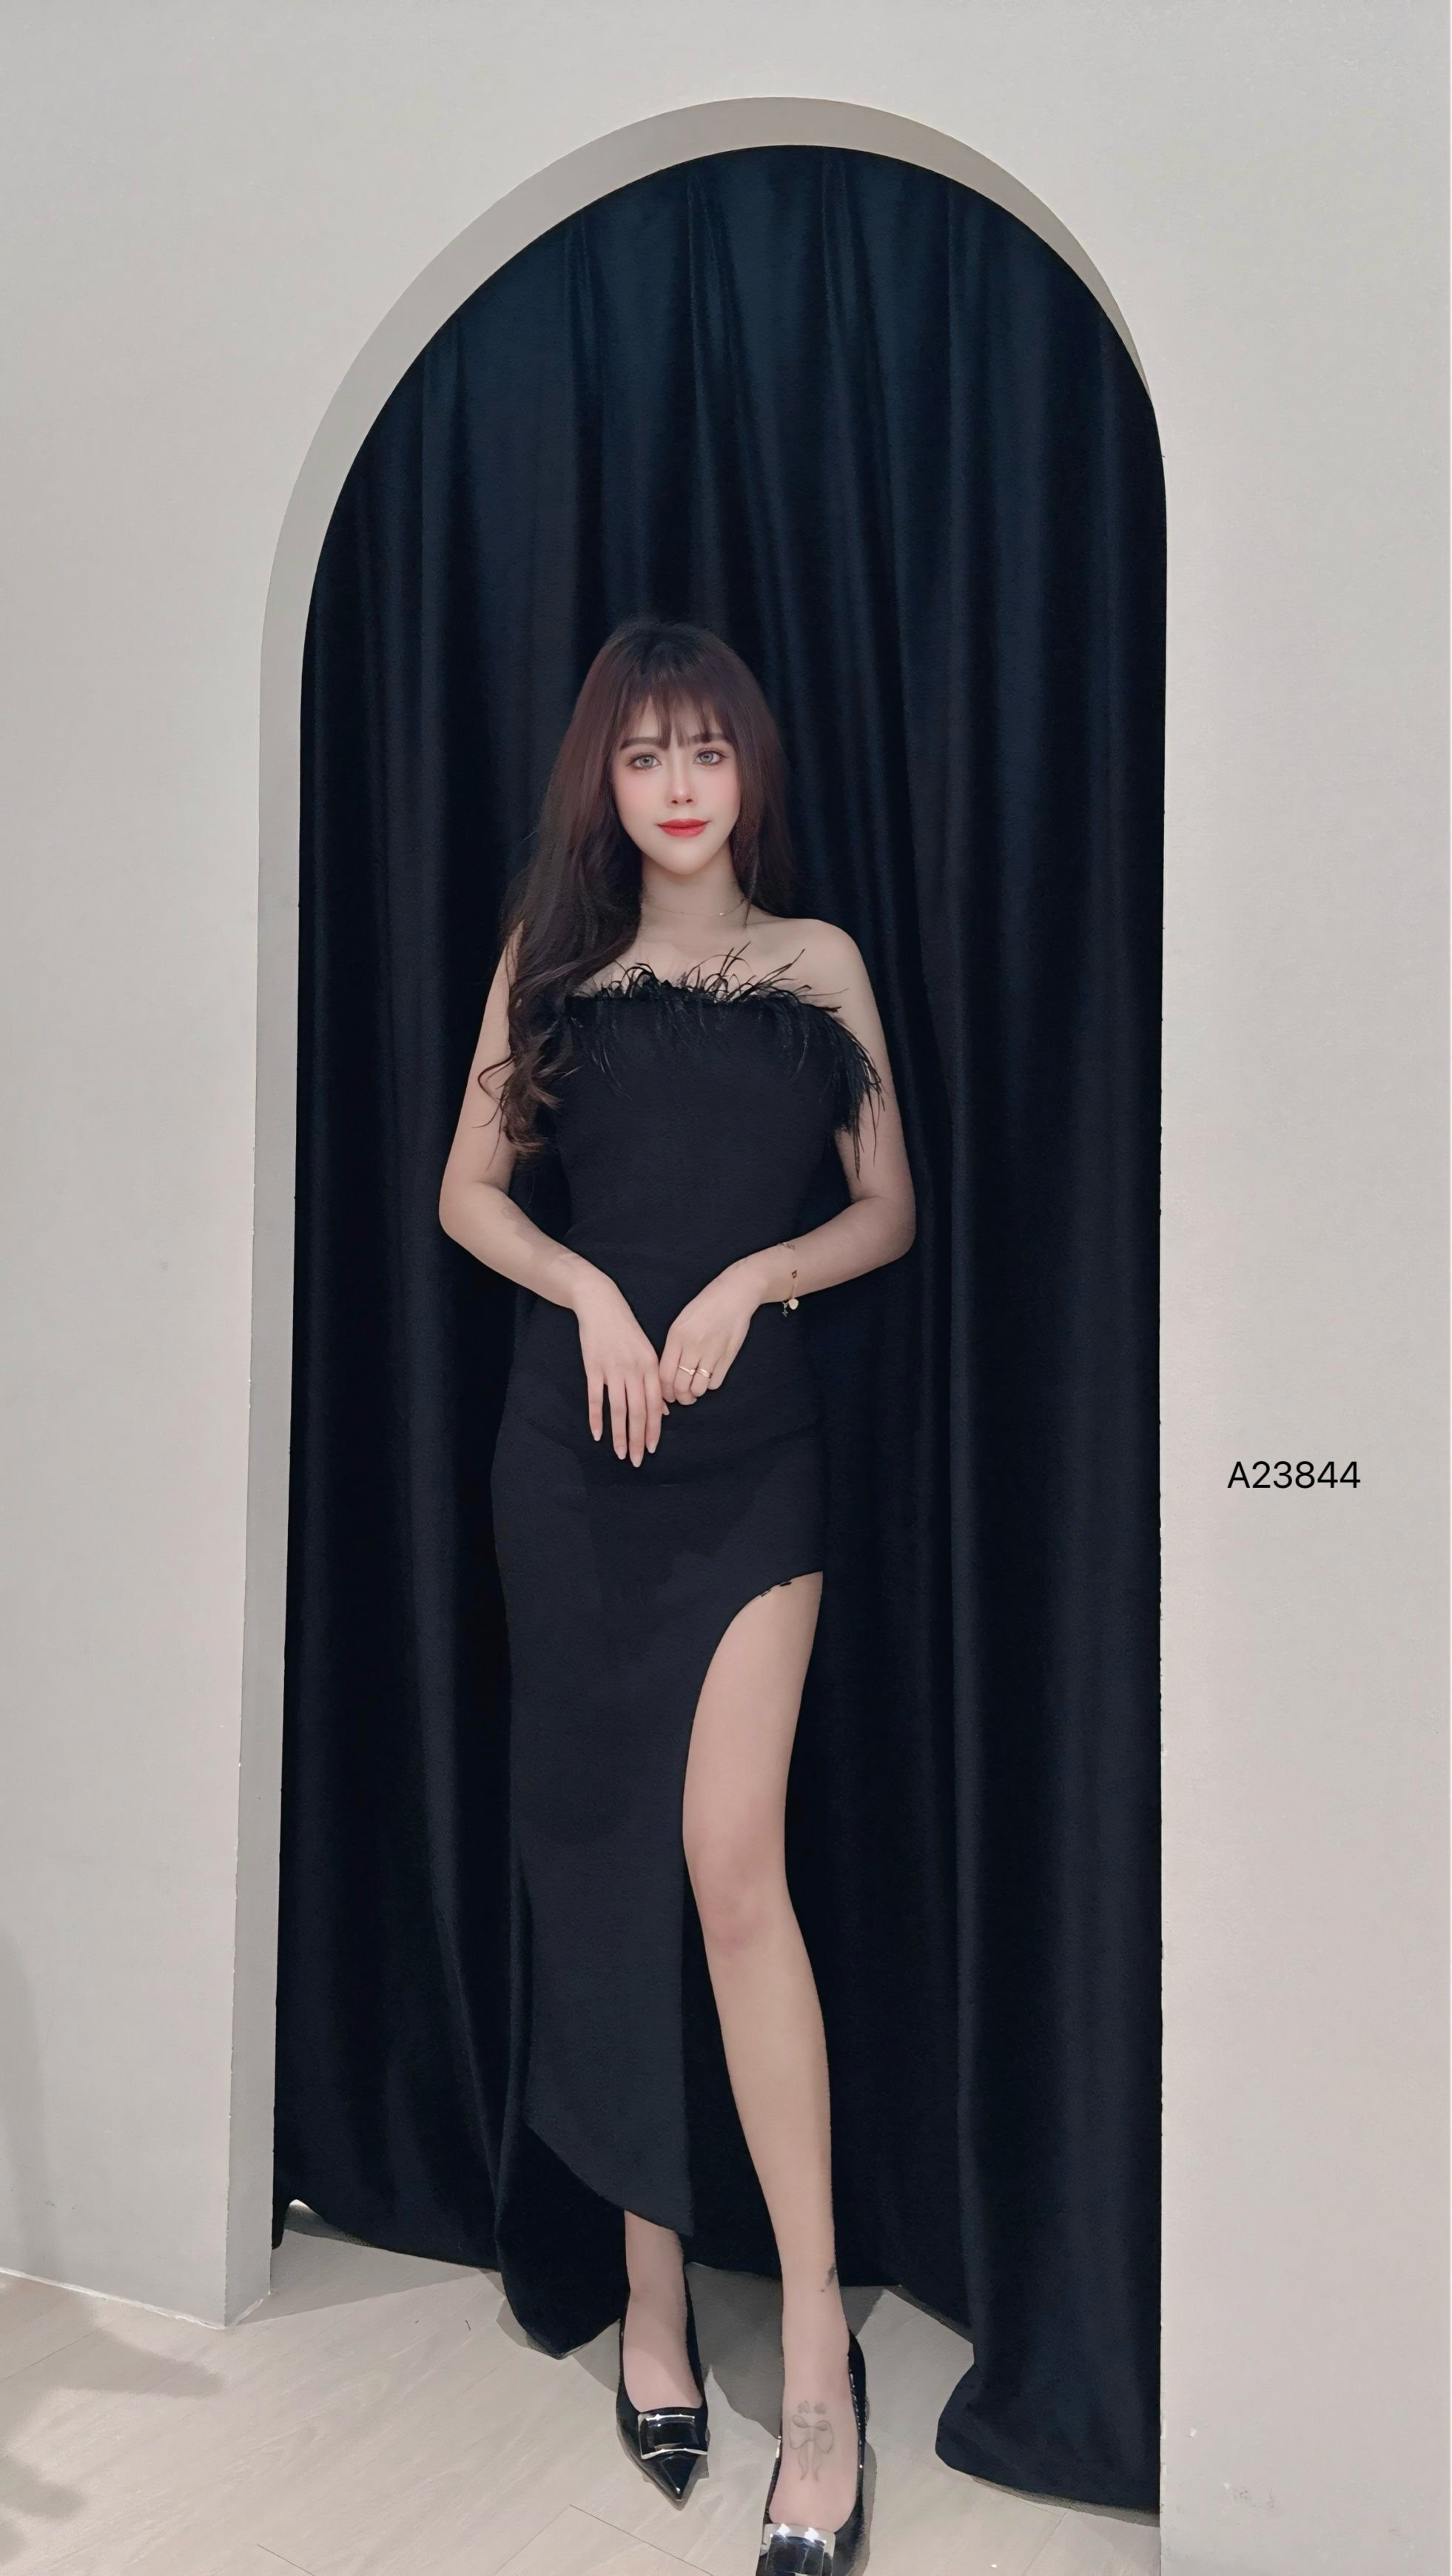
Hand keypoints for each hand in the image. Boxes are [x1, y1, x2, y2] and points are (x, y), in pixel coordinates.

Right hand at [570, 1269, 666, 1464]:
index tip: (651, 1449)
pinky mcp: (594, 1367)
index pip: (654, 1405)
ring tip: (619, 1453)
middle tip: (635, 1460)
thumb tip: (663, 1411)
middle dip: (637, 1439)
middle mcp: (635, 1370)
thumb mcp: (647, 1353)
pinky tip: (598, 1435)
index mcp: (651, 1367)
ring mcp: (613, 1369)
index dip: (653, 1430)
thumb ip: (654, 1382)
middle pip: (638, 1412)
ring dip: (619, 1434)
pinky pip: (596, 1398)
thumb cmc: (626, 1330)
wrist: (602, 1304)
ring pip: (619, 1409)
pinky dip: (596, 1418)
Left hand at [659, 1259, 764, 1406]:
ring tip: (695, 1388)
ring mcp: (711, 1352)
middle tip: (682, 1397)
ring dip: (695, 1393)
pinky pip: (715, 1383)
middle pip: (680, 1386)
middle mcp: (692, 1346)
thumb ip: (673, 1347)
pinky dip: (710, 1385)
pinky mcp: (727, 1357)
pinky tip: (709, 1377)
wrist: (734, 1294)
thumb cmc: (705, 1306)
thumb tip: (668, 1375)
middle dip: (680, 1398)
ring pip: (698, 1388)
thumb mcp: (681, 1322)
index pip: (664, 1374)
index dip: (664, 1390)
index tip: (667, 1394)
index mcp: (676, 1337)